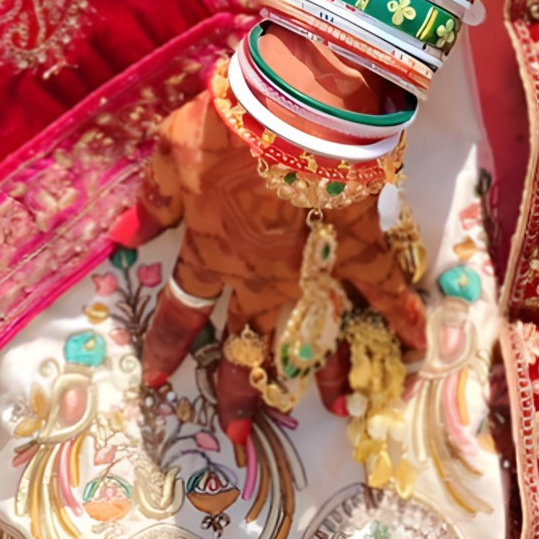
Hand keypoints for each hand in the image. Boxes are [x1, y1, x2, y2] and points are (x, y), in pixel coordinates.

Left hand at [135, 44, 425, 457]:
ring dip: (324, 372)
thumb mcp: (173, 152)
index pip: (182, 311)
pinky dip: (403, 319)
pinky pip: (385, 292)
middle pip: (247, 343)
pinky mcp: (361, 247)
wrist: (299, 108)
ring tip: (334, 409)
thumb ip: (153, 200)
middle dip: (241, 389)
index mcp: (211, 252)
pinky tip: (416, 351)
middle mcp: (261, 276)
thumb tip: (121, 236)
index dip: (168, 346)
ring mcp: (315, 267)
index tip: (158, 381)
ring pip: (316, 333)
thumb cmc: (228, 125)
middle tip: (240, 431)